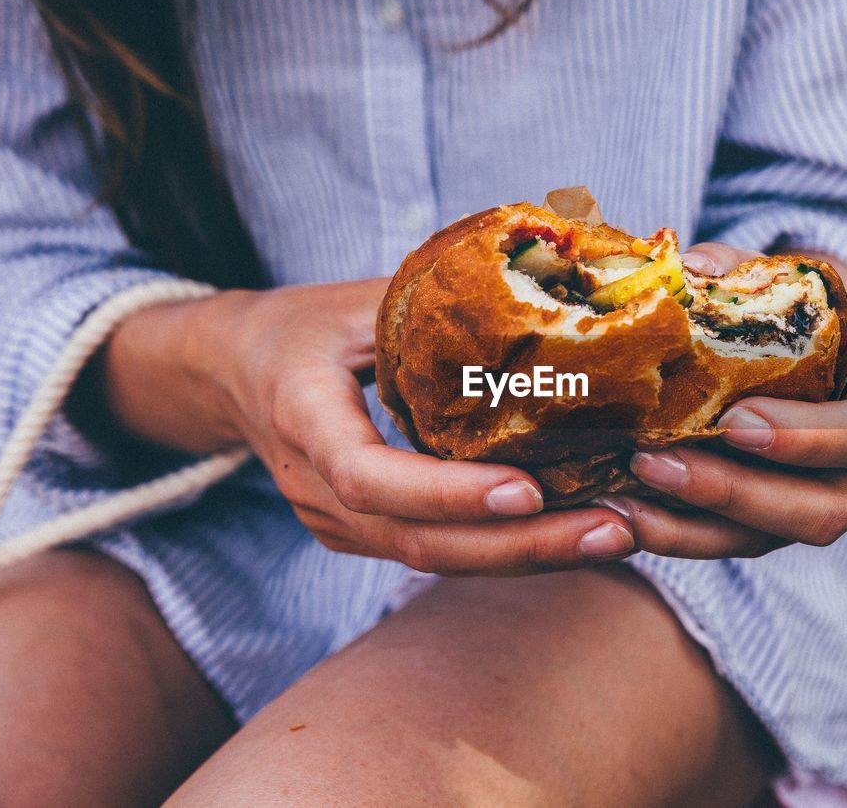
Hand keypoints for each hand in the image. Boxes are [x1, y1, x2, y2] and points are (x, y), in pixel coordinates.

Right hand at [100, 280, 633, 574]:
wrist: (233, 373)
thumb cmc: (302, 326)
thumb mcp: (355, 300)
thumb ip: (432, 306)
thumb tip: (547, 287)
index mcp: (301, 417)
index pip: (368, 476)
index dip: (447, 492)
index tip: (527, 490)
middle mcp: (313, 489)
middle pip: (418, 540)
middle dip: (520, 543)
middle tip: (612, 526)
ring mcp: (335, 524)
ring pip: (434, 559)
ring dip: (528, 556)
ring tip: (613, 535)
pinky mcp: (362, 536)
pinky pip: (438, 553)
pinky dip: (506, 549)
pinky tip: (574, 535)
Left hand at [593, 242, 846, 558]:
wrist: (801, 357)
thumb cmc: (799, 316)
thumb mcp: (783, 284)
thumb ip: (741, 271)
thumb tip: (689, 267)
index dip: (806, 435)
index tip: (735, 418)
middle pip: (822, 508)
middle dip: (735, 492)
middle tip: (654, 462)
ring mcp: (824, 506)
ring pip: (770, 540)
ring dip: (691, 528)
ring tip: (623, 502)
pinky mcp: (774, 529)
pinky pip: (729, 546)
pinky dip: (673, 536)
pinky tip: (620, 519)